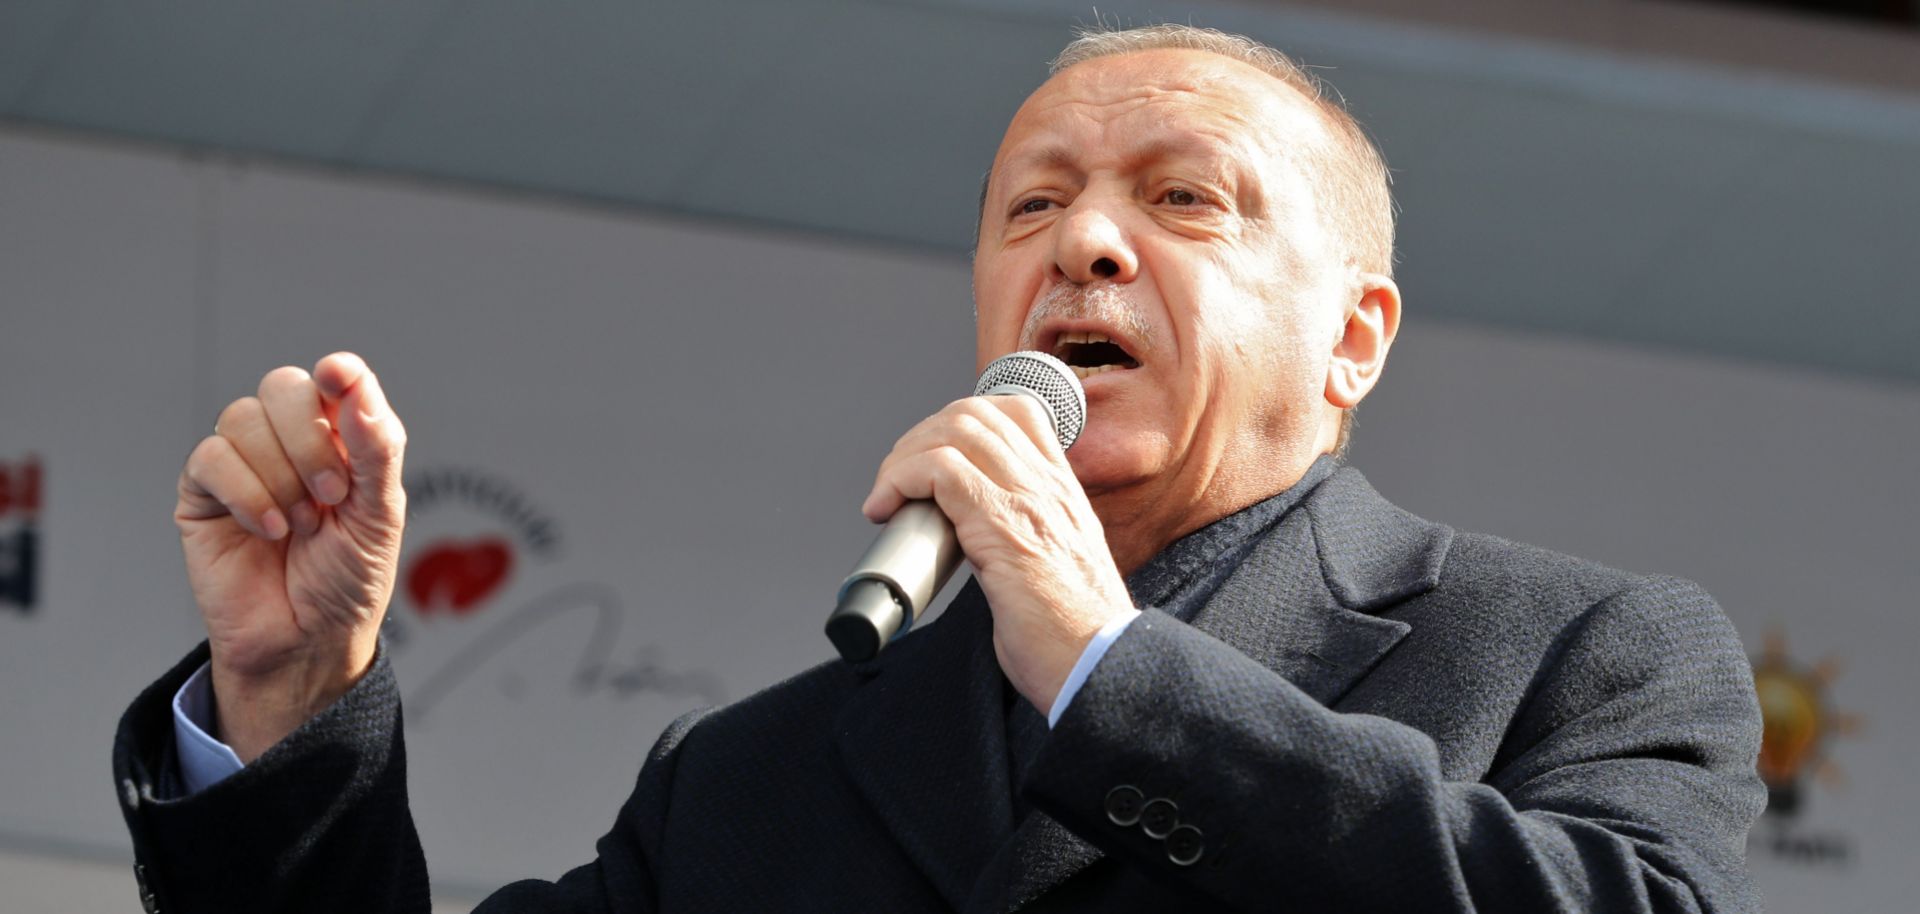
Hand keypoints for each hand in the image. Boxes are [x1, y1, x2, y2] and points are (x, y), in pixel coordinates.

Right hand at [175, 352, 407, 760]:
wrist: (305, 642)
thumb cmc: (348, 581)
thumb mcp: (380, 517)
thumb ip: (376, 450)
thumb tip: (359, 389)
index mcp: (343, 440)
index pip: (337, 381)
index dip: (339, 372)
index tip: (339, 376)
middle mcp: (292, 443)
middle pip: (283, 387)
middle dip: (308, 439)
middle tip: (331, 495)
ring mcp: (246, 464)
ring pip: (244, 418)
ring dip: (280, 476)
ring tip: (300, 525)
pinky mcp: (204, 493)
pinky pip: (211, 457)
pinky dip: (245, 492)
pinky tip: (268, 529)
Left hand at [862, 395, 1132, 713]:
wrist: (1098, 670)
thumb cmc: (1070, 638)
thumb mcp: (1053, 570)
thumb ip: (1022, 541)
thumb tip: (970, 541)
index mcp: (1062, 492)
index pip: (1017, 412)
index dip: (961, 422)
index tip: (931, 463)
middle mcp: (1049, 485)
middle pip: (975, 412)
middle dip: (921, 437)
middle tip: (897, 483)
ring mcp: (1028, 500)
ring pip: (954, 430)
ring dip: (904, 457)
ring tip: (887, 496)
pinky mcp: (1002, 525)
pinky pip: (940, 469)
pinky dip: (901, 478)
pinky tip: (886, 509)